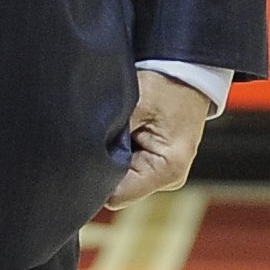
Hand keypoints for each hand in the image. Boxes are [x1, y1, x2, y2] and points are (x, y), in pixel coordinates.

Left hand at [104, 68, 210, 210]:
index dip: (97, 175)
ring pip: (121, 180)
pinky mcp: (158, 168)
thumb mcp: (135, 103)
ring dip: (114, 157)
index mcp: (167, 170)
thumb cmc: (167, 85)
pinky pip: (128, 170)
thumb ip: (109, 133)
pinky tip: (126, 134)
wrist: (190, 75)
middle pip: (118, 189)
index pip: (115, 195)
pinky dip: (121, 153)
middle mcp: (169, 179)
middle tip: (108, 133)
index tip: (92, 148)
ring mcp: (164, 176)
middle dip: (106, 163)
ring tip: (122, 129)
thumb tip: (79, 152)